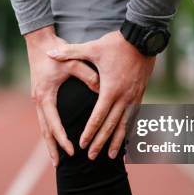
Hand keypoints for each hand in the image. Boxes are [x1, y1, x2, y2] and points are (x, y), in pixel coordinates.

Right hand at [25, 26, 99, 166]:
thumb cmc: (57, 51)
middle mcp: (39, 100)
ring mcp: (38, 99)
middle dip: (51, 148)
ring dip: (49, 142)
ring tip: (55, 159)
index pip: (54, 124)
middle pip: (44, 131)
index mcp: (46, 96)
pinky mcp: (41, 96)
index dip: (62, 139)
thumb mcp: (73, 62)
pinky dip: (50, 131)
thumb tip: (102, 87)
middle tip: (58, 165)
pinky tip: (55, 139)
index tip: (71, 151)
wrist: (40, 42)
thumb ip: (87, 75)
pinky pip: (45, 119)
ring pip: (43, 126)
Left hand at [47, 30, 154, 159]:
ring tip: (111, 157)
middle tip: (91, 157)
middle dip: (100, 142)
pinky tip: (126, 140)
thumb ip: (70, 52)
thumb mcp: (92, 48)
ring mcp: (134, 97)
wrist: (143, 38)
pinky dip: (129, 131)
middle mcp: (124, 97)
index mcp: (110, 89)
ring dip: (117, 141)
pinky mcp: (140, 94)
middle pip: (111, 126)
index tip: (82, 145)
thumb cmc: (116, 43)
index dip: (89, 132)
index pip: (98, 116)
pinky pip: (134, 117)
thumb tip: (50, 53)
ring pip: (124, 125)